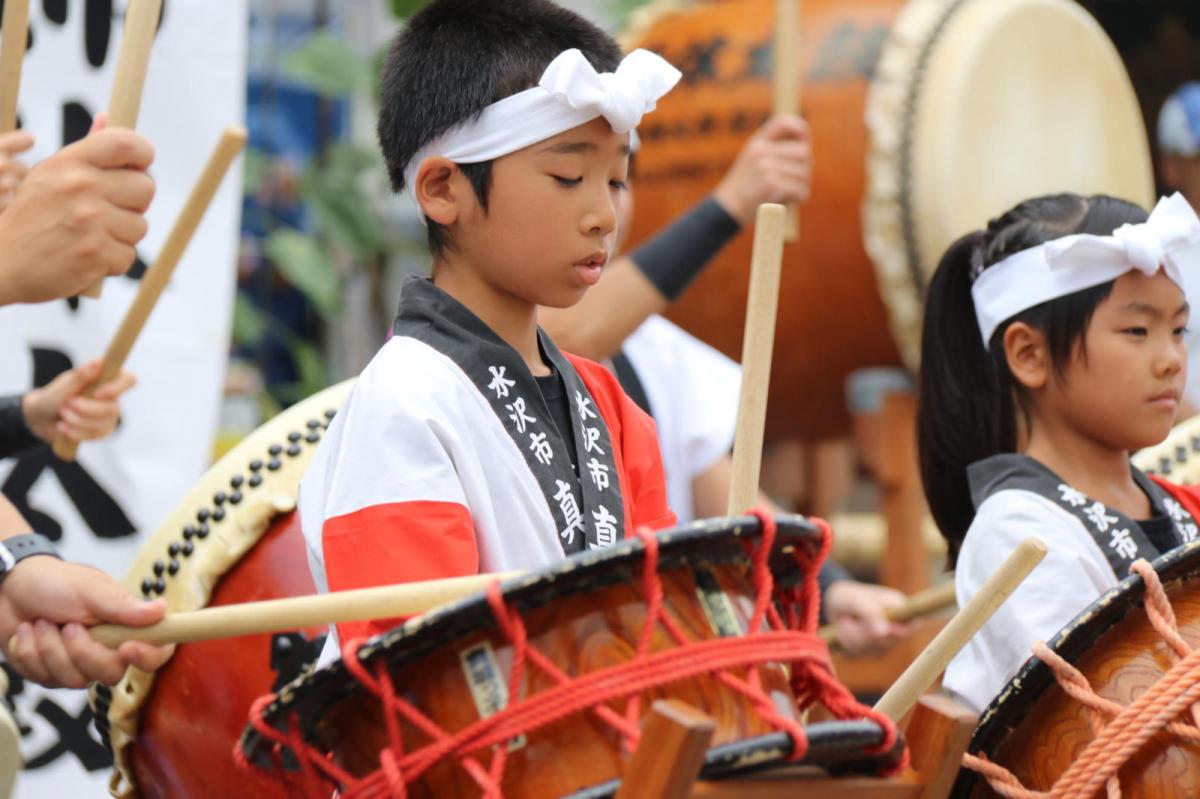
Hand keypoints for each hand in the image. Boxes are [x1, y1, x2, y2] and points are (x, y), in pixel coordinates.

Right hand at [0, 122, 154, 304]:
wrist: (2, 263)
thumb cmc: (32, 218)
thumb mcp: (49, 175)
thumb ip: (86, 150)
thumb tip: (109, 116)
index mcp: (68, 163)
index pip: (126, 143)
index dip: (142, 154)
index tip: (139, 167)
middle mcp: (80, 186)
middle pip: (146, 187)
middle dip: (133, 203)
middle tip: (107, 211)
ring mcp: (89, 220)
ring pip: (140, 226)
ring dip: (121, 236)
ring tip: (90, 237)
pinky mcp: (96, 253)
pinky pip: (128, 256)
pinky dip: (111, 261)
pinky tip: (87, 258)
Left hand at [0, 557, 170, 687]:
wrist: (8, 589)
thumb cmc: (53, 581)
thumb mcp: (89, 589)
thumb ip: (122, 605)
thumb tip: (161, 609)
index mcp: (126, 624)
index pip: (156, 652)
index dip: (148, 656)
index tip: (126, 648)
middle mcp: (108, 648)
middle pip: (111, 673)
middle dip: (82, 652)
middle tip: (68, 626)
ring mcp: (80, 664)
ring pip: (74, 680)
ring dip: (49, 649)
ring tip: (41, 623)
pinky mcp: (52, 673)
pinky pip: (44, 679)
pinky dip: (30, 654)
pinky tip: (28, 634)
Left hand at [21, 360, 135, 444]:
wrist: (42, 417)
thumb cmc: (53, 397)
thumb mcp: (64, 385)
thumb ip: (81, 376)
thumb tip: (99, 362)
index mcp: (106, 379)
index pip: (129, 380)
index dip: (117, 388)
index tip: (97, 393)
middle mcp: (112, 397)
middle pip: (113, 408)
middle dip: (86, 409)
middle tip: (67, 404)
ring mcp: (109, 416)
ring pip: (101, 424)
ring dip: (76, 420)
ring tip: (62, 414)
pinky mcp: (102, 431)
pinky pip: (94, 436)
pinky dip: (75, 432)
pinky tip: (63, 427)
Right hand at [711, 114, 811, 225]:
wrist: (728, 208)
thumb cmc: (745, 186)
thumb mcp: (752, 160)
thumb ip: (772, 150)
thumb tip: (805, 148)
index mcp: (757, 142)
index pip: (783, 122)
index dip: (800, 128)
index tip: (805, 141)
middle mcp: (761, 151)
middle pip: (803, 151)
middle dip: (806, 166)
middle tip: (802, 178)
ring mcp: (765, 168)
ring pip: (803, 172)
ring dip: (804, 184)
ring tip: (797, 191)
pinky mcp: (770, 185)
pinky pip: (798, 188)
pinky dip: (801, 195)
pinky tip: (795, 199)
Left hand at [823, 579, 910, 656]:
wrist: (833, 605)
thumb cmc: (848, 597)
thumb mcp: (856, 600)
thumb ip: (871, 613)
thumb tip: (885, 633)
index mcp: (899, 609)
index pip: (914, 624)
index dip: (902, 631)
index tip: (886, 629)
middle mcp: (896, 628)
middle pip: (889, 643)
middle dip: (864, 633)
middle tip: (850, 619)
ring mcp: (884, 643)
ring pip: (871, 651)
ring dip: (852, 636)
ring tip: (846, 621)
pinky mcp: (870, 653)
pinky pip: (858, 656)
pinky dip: (846, 643)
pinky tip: (844, 631)